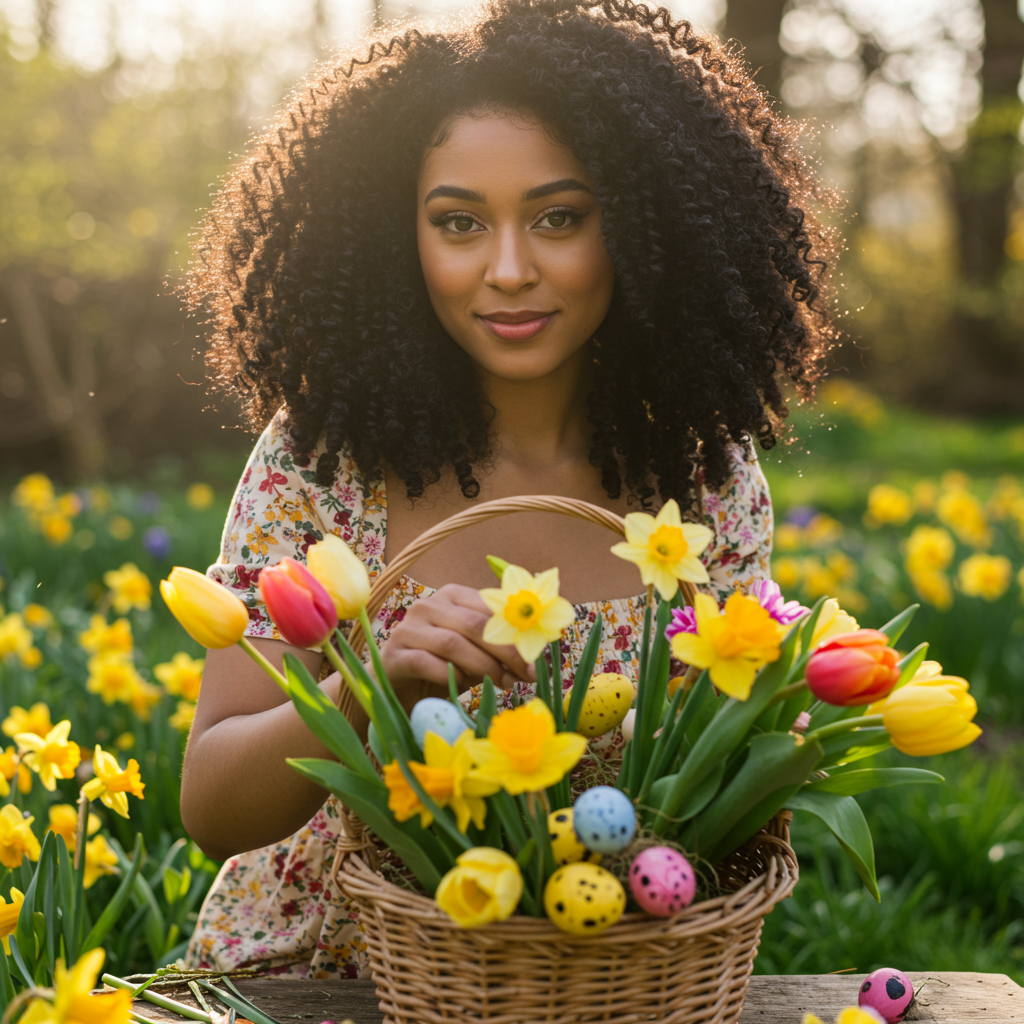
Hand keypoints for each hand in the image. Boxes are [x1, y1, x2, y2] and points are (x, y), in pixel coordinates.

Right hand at [379, 584, 534, 693]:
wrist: (398, 688)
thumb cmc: (443, 667)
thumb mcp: (475, 653)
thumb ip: (498, 648)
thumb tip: (536, 659)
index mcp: (451, 596)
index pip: (488, 608)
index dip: (517, 633)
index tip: (537, 659)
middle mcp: (427, 606)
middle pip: (474, 624)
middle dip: (506, 651)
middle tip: (527, 675)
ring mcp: (407, 629)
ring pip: (452, 643)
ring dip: (484, 666)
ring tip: (503, 683)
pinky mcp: (394, 655)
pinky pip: (425, 662)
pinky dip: (449, 675)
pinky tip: (462, 685)